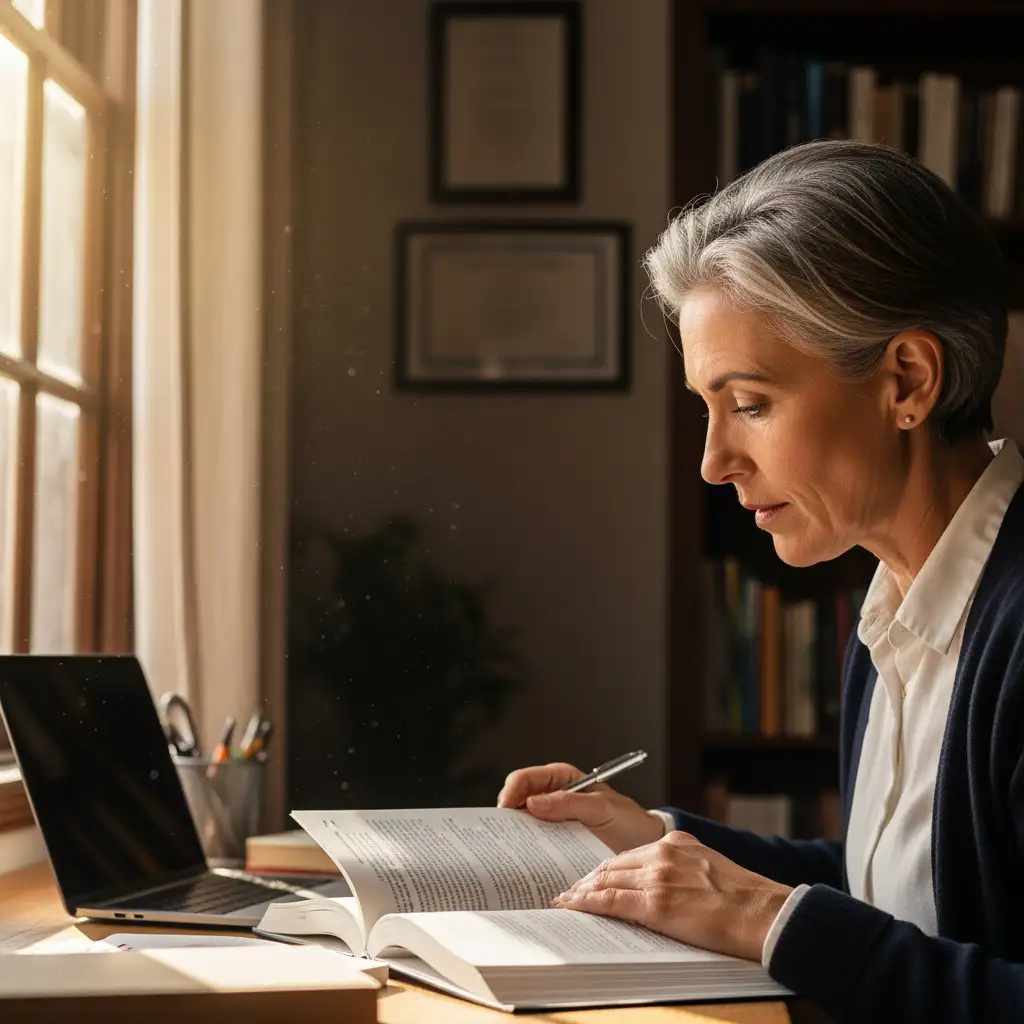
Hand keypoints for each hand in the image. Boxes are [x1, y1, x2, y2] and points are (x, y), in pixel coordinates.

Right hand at [497, 762, 664, 853]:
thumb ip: (571, 803)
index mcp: (561, 779)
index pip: (526, 778)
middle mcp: (552, 799)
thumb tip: (532, 803)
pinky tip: (526, 864)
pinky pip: (534, 847)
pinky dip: (528, 854)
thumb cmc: (628, 820)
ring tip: (510, 852)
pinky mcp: (555, 846)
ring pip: (522, 827)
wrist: (645, 846)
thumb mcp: (603, 808)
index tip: (506, 809)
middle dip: (507, 817)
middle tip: (502, 834)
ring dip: (515, 838)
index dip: (512, 790)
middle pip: (517, 802)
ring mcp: (552, 823)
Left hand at [551, 830, 791, 961]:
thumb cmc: (745, 900)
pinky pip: (610, 901)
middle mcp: (664, 853)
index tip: (590, 878)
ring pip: (606, 880)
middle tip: (569, 891)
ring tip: (566, 901)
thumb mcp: (709, 869)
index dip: (605, 868)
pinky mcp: (657, 903)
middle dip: (587, 879)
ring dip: (581, 891)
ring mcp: (659, 876)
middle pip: (612, 864)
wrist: (765, 913)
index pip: (629, 855)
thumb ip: (681, 870)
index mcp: (677, 843)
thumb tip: (661, 888)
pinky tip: (573, 908)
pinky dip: (587, 903)